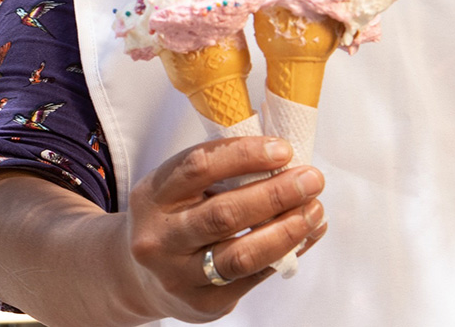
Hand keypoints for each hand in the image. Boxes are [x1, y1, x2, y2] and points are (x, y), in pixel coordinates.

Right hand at [125, 136, 326, 321]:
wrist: (141, 277)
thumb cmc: (173, 220)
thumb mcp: (178, 189)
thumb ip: (220, 174)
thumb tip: (284, 160)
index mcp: (154, 196)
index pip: (199, 166)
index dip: (245, 155)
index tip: (283, 149)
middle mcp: (161, 238)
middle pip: (224, 214)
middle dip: (275, 194)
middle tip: (311, 179)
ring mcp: (179, 276)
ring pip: (240, 255)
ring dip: (286, 231)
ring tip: (314, 211)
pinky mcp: (203, 305)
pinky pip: (252, 279)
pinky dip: (285, 255)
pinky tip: (306, 236)